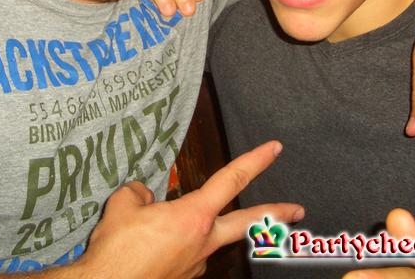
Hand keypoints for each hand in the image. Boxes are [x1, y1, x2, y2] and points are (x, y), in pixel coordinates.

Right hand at [79, 140, 303, 278]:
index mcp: (194, 216)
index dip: (255, 161)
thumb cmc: (116, 250)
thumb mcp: (123, 206)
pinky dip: (176, 244)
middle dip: (276, 214)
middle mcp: (203, 242)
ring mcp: (196, 265)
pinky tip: (151, 247)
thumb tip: (144, 194)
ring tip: (161, 227)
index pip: (231, 180)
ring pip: (209, 239)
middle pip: (248, 223)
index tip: (275, 149)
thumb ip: (139, 192)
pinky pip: (186, 254)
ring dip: (202, 229)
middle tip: (298, 209)